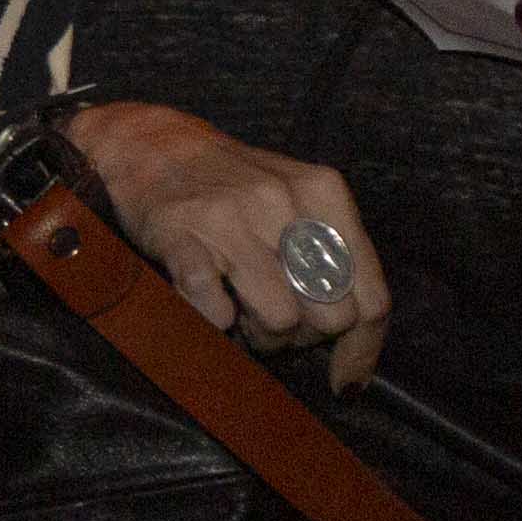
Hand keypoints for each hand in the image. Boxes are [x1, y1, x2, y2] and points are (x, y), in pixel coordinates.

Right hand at [57, 101, 390, 388]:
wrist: (150, 140)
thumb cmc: (234, 184)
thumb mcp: (298, 198)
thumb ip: (334, 255)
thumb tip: (357, 339)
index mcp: (322, 192)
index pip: (371, 296)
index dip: (361, 349)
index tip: (344, 380)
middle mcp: (282, 200)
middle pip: (330, 317)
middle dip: (303, 337)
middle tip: (274, 320)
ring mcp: (229, 216)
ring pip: (279, 320)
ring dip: (258, 335)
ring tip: (241, 314)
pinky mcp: (178, 234)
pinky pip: (214, 309)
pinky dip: (215, 322)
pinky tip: (210, 304)